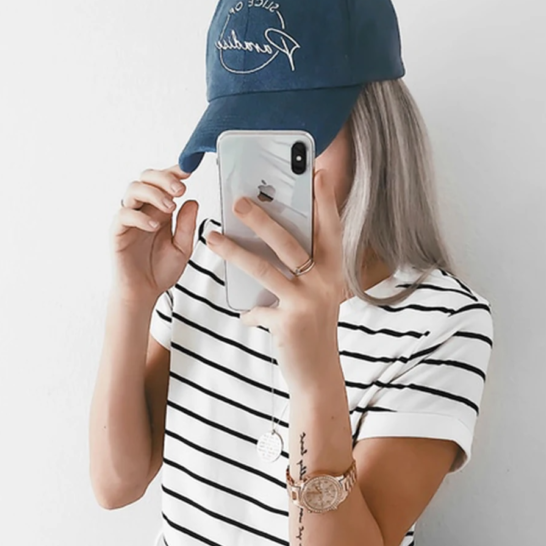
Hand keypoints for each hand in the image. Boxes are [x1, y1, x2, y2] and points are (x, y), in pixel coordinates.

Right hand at [111, 163, 197, 304]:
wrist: (145, 292)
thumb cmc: (161, 270)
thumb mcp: (182, 248)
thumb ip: (186, 225)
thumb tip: (193, 201)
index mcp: (160, 210)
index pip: (164, 182)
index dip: (175, 172)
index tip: (189, 169)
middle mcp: (144, 209)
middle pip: (146, 177)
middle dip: (164, 178)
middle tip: (180, 189)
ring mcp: (129, 219)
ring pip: (133, 189)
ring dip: (153, 193)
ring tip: (169, 207)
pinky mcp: (118, 231)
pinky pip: (124, 215)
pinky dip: (140, 217)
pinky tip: (154, 226)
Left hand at [204, 168, 345, 392]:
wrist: (318, 373)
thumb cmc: (313, 327)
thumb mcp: (317, 294)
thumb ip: (304, 268)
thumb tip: (270, 238)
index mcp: (334, 270)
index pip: (329, 228)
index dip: (324, 200)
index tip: (315, 172)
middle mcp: (324, 282)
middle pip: (289, 241)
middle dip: (261, 218)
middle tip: (238, 200)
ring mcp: (306, 301)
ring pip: (264, 268)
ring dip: (234, 251)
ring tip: (212, 237)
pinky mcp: (288, 322)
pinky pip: (257, 308)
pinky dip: (249, 312)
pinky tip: (245, 314)